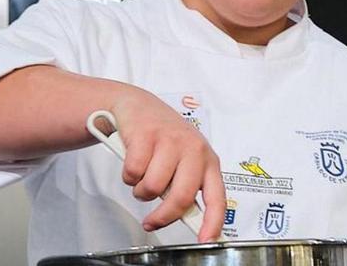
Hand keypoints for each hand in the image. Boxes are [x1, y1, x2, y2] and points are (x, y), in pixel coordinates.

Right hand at [107, 86, 224, 241]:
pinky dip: (128, 174)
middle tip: (151, 222)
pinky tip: (133, 161)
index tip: (206, 240)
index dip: (212, 222)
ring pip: (153, 187)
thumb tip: (190, 221)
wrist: (139, 106)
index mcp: (208, 160)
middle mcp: (194, 149)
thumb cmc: (163, 140)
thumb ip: (187, 186)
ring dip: (141, 190)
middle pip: (181, 197)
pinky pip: (133, 173)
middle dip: (162, 217)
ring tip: (143, 177)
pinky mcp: (147, 135)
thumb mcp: (183, 161)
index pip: (217, 197)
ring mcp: (170, 140)